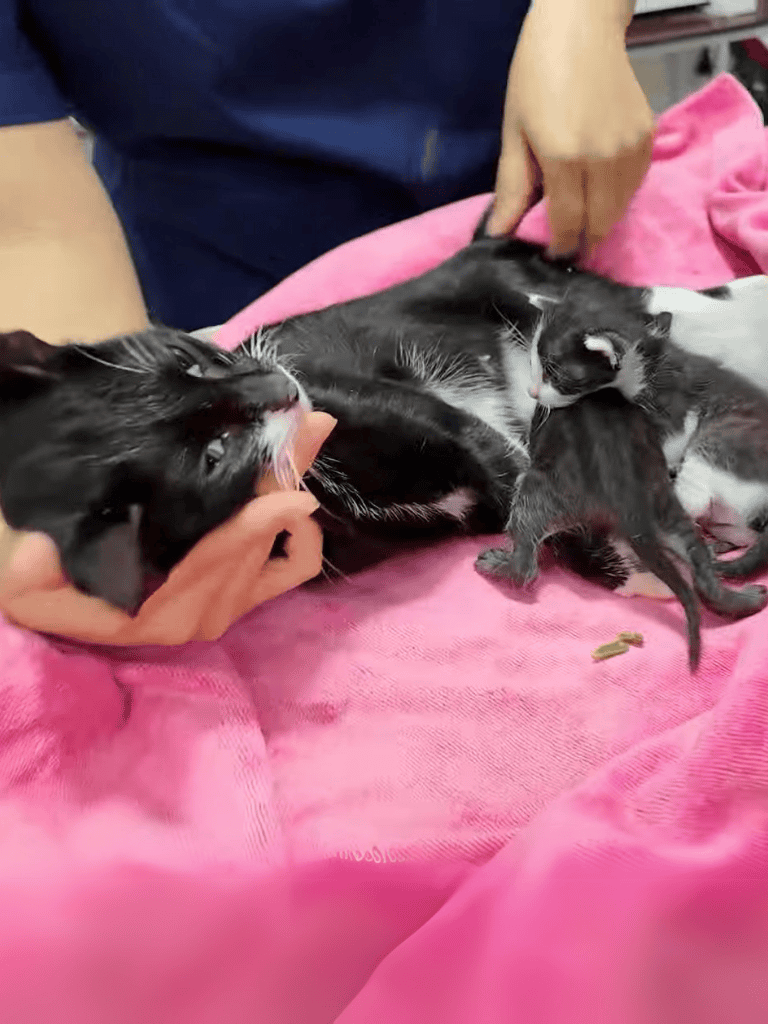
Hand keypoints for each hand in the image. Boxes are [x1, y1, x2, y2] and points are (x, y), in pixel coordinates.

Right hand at [0, 411, 335, 645]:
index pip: (213, 563)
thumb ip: (30, 576)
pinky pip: (294, 571)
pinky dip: (305, 538)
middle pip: (253, 546)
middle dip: (281, 485)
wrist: (66, 591)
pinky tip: (298, 501)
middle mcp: (195, 616)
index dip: (253, 525)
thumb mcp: (29, 583)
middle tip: (303, 426)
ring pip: (276, 550)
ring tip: (304, 434)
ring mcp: (224, 610)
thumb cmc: (52, 579)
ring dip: (291, 492)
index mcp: (150, 612)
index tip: (286, 491)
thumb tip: (40, 550)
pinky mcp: (243, 600)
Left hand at [487, 0, 653, 257]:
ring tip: (580, 220)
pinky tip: (598, 190)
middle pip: (599, 225)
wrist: (581, 25)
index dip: (558, 248)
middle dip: (581, 242)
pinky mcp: (647, 138)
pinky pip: (634, 186)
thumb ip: (512, 188)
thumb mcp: (514, 133)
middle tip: (564, 245)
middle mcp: (604, 159)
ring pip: (619, 210)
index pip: (567, 225)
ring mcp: (631, 149)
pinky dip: (616, 197)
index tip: (548, 255)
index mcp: (565, 158)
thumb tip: (500, 235)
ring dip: (600, 222)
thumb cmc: (536, 76)